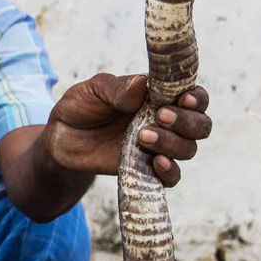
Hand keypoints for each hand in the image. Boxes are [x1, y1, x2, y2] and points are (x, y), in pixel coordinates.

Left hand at [41, 73, 210, 186]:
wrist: (61, 138)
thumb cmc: (81, 107)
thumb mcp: (94, 90)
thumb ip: (118, 88)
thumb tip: (143, 84)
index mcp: (159, 96)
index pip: (194, 96)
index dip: (196, 97)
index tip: (183, 98)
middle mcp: (166, 122)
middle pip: (200, 124)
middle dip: (186, 121)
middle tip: (160, 116)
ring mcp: (159, 147)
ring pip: (188, 149)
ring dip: (173, 143)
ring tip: (143, 136)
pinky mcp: (148, 169)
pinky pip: (172, 177)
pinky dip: (170, 171)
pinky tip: (156, 163)